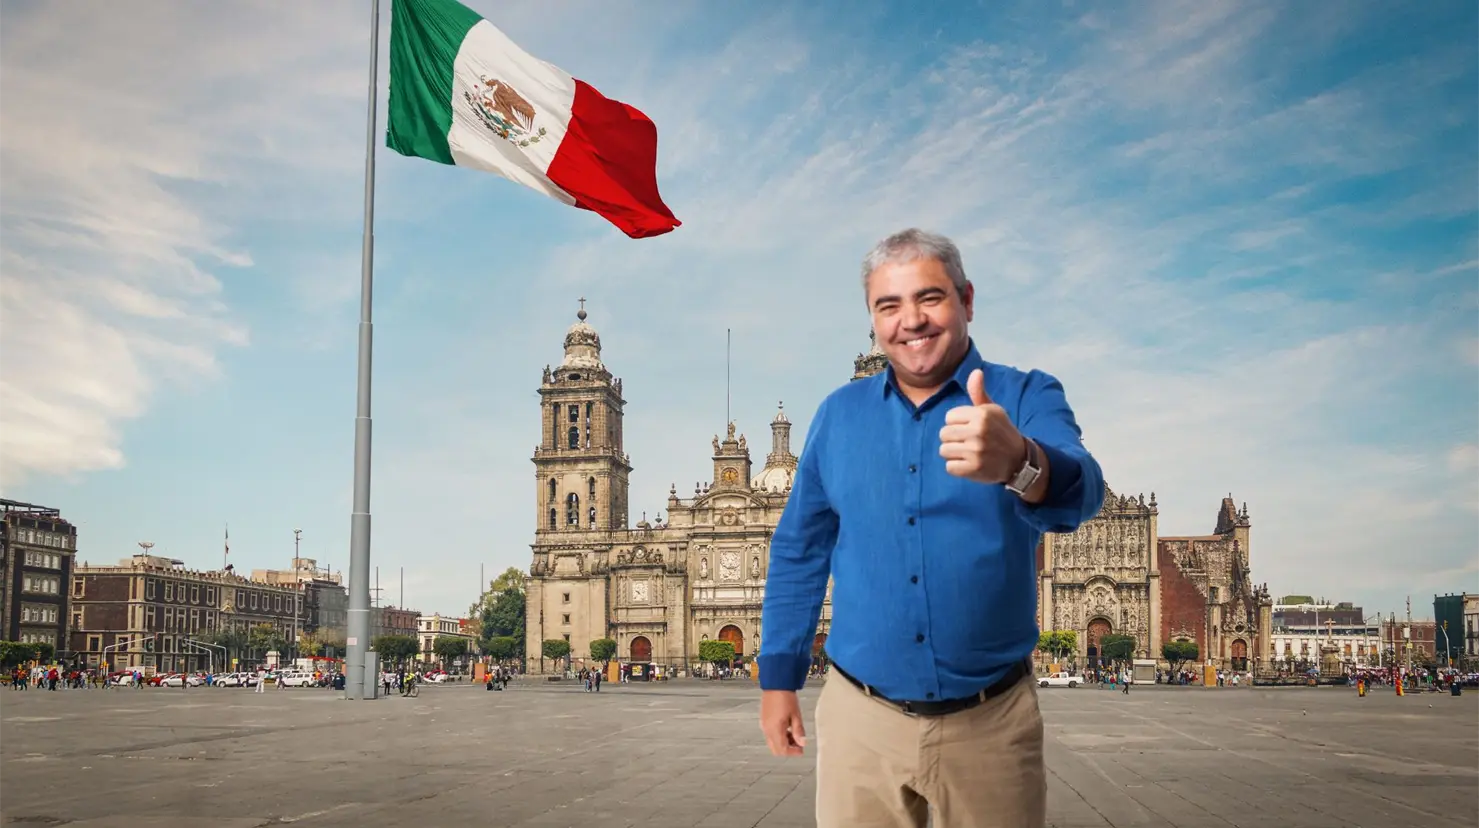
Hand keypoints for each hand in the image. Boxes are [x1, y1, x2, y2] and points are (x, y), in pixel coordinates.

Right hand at [759, 690, 806, 755]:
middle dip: (788, 749)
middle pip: (776, 750)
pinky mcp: (764, 721)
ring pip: (773, 743)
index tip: (802, 749)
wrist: (776, 684)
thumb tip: (802, 744)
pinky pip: (770, 735)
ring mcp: (764, 725)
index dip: (793, 752)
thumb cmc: (786, 698)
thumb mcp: (796, 715)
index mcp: (774, 730)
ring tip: (794, 734)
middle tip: (798, 743)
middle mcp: (767, 730)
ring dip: (784, 743)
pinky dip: (779, 736)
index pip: (783, 750)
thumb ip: (798, 731)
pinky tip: (787, 728)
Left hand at [939, 368, 1026, 483]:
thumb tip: (975, 372)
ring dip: (954, 453)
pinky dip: (957, 467)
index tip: (970, 427)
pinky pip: (949, 467)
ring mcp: (976, 451)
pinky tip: (969, 464)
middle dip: (953, 439)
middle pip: (943, 434)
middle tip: (968, 442)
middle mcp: (978, 431)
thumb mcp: (993, 410)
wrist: (1019, 459)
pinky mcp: (974, 469)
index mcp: (981, 414)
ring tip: (968, 453)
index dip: (957, 423)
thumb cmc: (1001, 431)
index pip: (949, 417)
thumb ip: (979, 393)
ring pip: (944, 450)